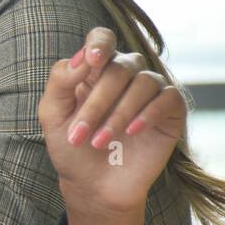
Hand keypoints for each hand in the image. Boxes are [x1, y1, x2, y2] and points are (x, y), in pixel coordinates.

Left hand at [38, 26, 186, 215]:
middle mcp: (125, 74)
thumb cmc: (71, 147)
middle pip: (119, 68)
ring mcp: (149, 91)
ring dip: (118, 114)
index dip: (99, 43)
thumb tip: (83, 57)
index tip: (91, 61)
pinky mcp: (171, 112)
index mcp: (95, 69)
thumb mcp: (53, 114)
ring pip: (143, 82)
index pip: (102, 38)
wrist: (93, 185)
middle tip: (79, 136)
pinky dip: (148, 113)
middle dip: (97, 103)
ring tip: (99, 142)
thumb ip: (61, 81)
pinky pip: (168, 98)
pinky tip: (132, 132)